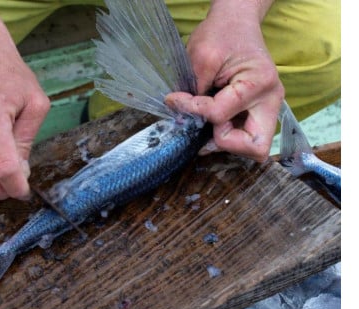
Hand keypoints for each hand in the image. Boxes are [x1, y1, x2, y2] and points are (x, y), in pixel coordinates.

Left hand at [165, 0, 283, 161]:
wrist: (236, 23)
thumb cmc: (222, 33)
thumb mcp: (201, 56)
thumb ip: (192, 90)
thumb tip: (181, 117)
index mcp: (259, 84)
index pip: (219, 115)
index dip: (193, 111)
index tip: (175, 99)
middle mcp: (271, 102)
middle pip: (255, 148)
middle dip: (225, 141)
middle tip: (206, 124)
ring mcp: (268, 109)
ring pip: (252, 148)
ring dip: (225, 140)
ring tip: (207, 120)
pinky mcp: (258, 113)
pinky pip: (245, 138)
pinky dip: (227, 135)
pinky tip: (212, 122)